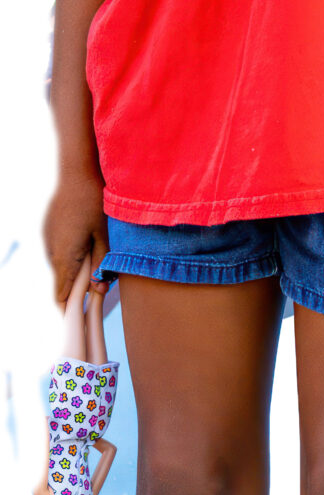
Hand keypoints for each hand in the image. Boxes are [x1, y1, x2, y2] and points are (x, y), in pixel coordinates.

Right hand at [43, 169, 108, 307]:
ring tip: (98, 264)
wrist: (77, 174)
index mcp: (65, 257)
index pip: (61, 293)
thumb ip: (102, 262)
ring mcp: (47, 241)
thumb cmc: (95, 203)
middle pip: (62, 280)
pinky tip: (87, 244)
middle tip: (98, 289)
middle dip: (78, 288)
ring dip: (76, 269)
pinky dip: (72, 255)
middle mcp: (51, 252)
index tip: (77, 320)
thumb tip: (100, 288)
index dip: (69, 309)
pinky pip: (59, 250)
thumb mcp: (105, 235)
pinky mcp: (49, 231)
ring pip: (61, 265)